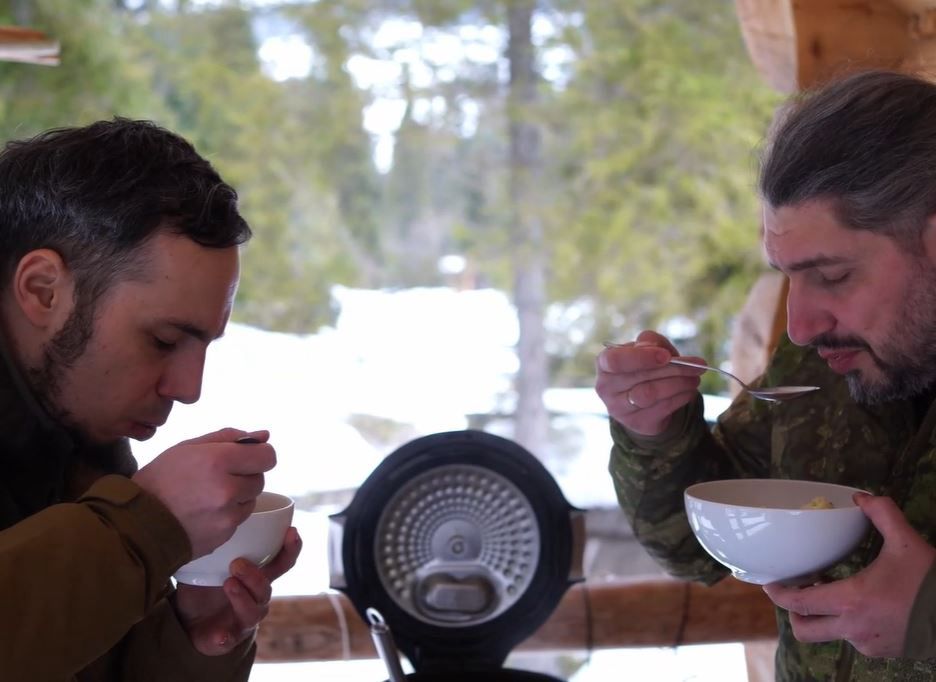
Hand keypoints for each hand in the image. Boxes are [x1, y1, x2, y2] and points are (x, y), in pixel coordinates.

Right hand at [132, 428, 276, 556]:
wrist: (137, 522)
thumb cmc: (160, 479)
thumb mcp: (187, 448)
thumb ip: (228, 438)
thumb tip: (264, 435)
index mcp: (218, 460)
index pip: (267, 456)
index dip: (260, 454)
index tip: (248, 457)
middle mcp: (227, 489)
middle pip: (260, 479)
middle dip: (245, 476)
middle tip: (219, 477)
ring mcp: (227, 515)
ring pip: (251, 500)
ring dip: (239, 496)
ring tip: (209, 496)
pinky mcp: (224, 535)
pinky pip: (239, 519)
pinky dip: (229, 514)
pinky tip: (205, 512)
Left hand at [173, 526, 301, 655]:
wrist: (187, 622)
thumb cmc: (204, 586)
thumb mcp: (209, 561)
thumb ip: (216, 542)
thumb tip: (211, 513)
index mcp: (258, 577)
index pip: (282, 563)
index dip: (290, 549)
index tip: (291, 531)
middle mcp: (256, 598)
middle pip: (267, 588)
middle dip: (257, 576)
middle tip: (237, 563)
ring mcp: (244, 619)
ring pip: (254, 611)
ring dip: (243, 597)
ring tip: (228, 584)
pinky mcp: (228, 639)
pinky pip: (230, 638)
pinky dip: (226, 636)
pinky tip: (221, 634)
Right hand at [595, 330, 703, 435]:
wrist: (640, 401)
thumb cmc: (642, 367)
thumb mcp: (645, 349)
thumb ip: (651, 341)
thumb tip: (660, 349)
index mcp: (604, 363)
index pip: (616, 360)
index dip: (642, 357)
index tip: (666, 356)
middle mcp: (606, 387)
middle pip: (641, 377)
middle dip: (674, 369)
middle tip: (697, 365)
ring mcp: (618, 408)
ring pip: (651, 394)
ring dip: (679, 384)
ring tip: (695, 378)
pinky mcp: (636, 423)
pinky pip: (661, 408)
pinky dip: (680, 398)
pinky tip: (689, 391)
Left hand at [763, 494, 935, 657]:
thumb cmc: (931, 581)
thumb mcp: (906, 542)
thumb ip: (882, 514)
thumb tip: (861, 497)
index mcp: (852, 601)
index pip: (799, 604)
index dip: (778, 593)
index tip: (770, 582)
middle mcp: (854, 628)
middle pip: (804, 629)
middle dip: (794, 612)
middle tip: (799, 591)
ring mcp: (867, 643)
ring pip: (829, 634)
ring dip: (824, 615)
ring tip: (832, 592)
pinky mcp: (881, 651)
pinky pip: (853, 638)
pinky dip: (848, 623)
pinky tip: (860, 604)